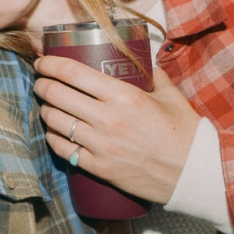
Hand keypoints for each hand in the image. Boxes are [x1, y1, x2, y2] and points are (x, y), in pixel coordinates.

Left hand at [33, 55, 200, 204]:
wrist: (193, 173)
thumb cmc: (183, 132)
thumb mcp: (170, 95)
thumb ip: (153, 74)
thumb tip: (141, 61)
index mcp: (124, 96)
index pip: (74, 73)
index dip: (51, 65)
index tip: (43, 61)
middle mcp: (108, 119)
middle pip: (57, 95)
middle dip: (42, 85)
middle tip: (41, 81)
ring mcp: (100, 145)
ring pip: (55, 122)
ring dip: (45, 109)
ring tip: (47, 104)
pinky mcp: (98, 168)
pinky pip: (63, 150)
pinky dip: (53, 138)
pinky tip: (53, 131)